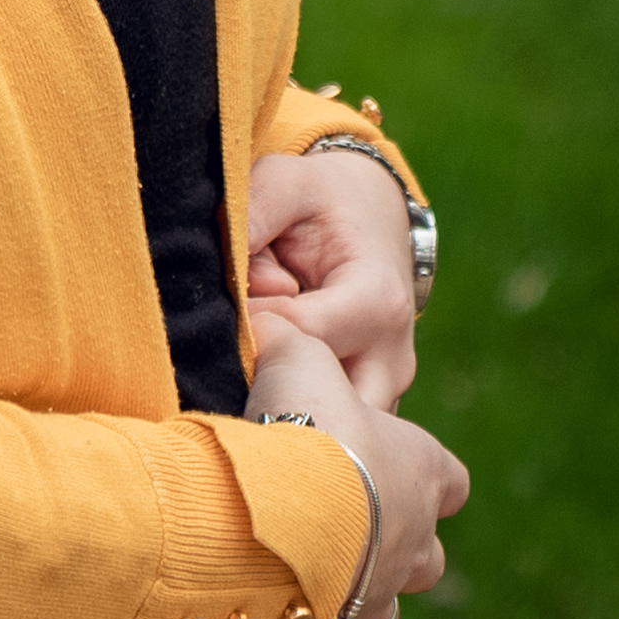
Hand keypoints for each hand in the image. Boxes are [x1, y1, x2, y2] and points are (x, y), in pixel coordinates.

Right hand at [246, 312, 469, 618]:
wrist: (288, 507)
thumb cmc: (311, 426)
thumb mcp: (298, 355)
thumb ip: (288, 338)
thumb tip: (259, 315)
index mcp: (421, 467)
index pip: (450, 477)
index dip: (423, 467)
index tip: (386, 456)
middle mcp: (415, 532)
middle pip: (430, 549)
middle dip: (397, 533)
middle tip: (346, 509)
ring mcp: (384, 582)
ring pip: (392, 592)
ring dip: (365, 575)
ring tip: (320, 553)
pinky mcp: (343, 618)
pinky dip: (325, 606)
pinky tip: (292, 583)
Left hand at [247, 149, 416, 410]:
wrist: (372, 217)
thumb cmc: (321, 200)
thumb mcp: (287, 182)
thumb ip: (256, 211)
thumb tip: (234, 275)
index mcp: (376, 301)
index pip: (298, 339)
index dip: (252, 324)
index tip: (232, 304)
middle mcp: (389, 360)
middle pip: (316, 402)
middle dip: (264, 384)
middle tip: (230, 355)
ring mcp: (384, 394)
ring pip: (322, 431)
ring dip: (277, 407)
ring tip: (247, 372)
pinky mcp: (366, 411)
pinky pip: (325, 436)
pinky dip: (290, 419)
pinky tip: (263, 390)